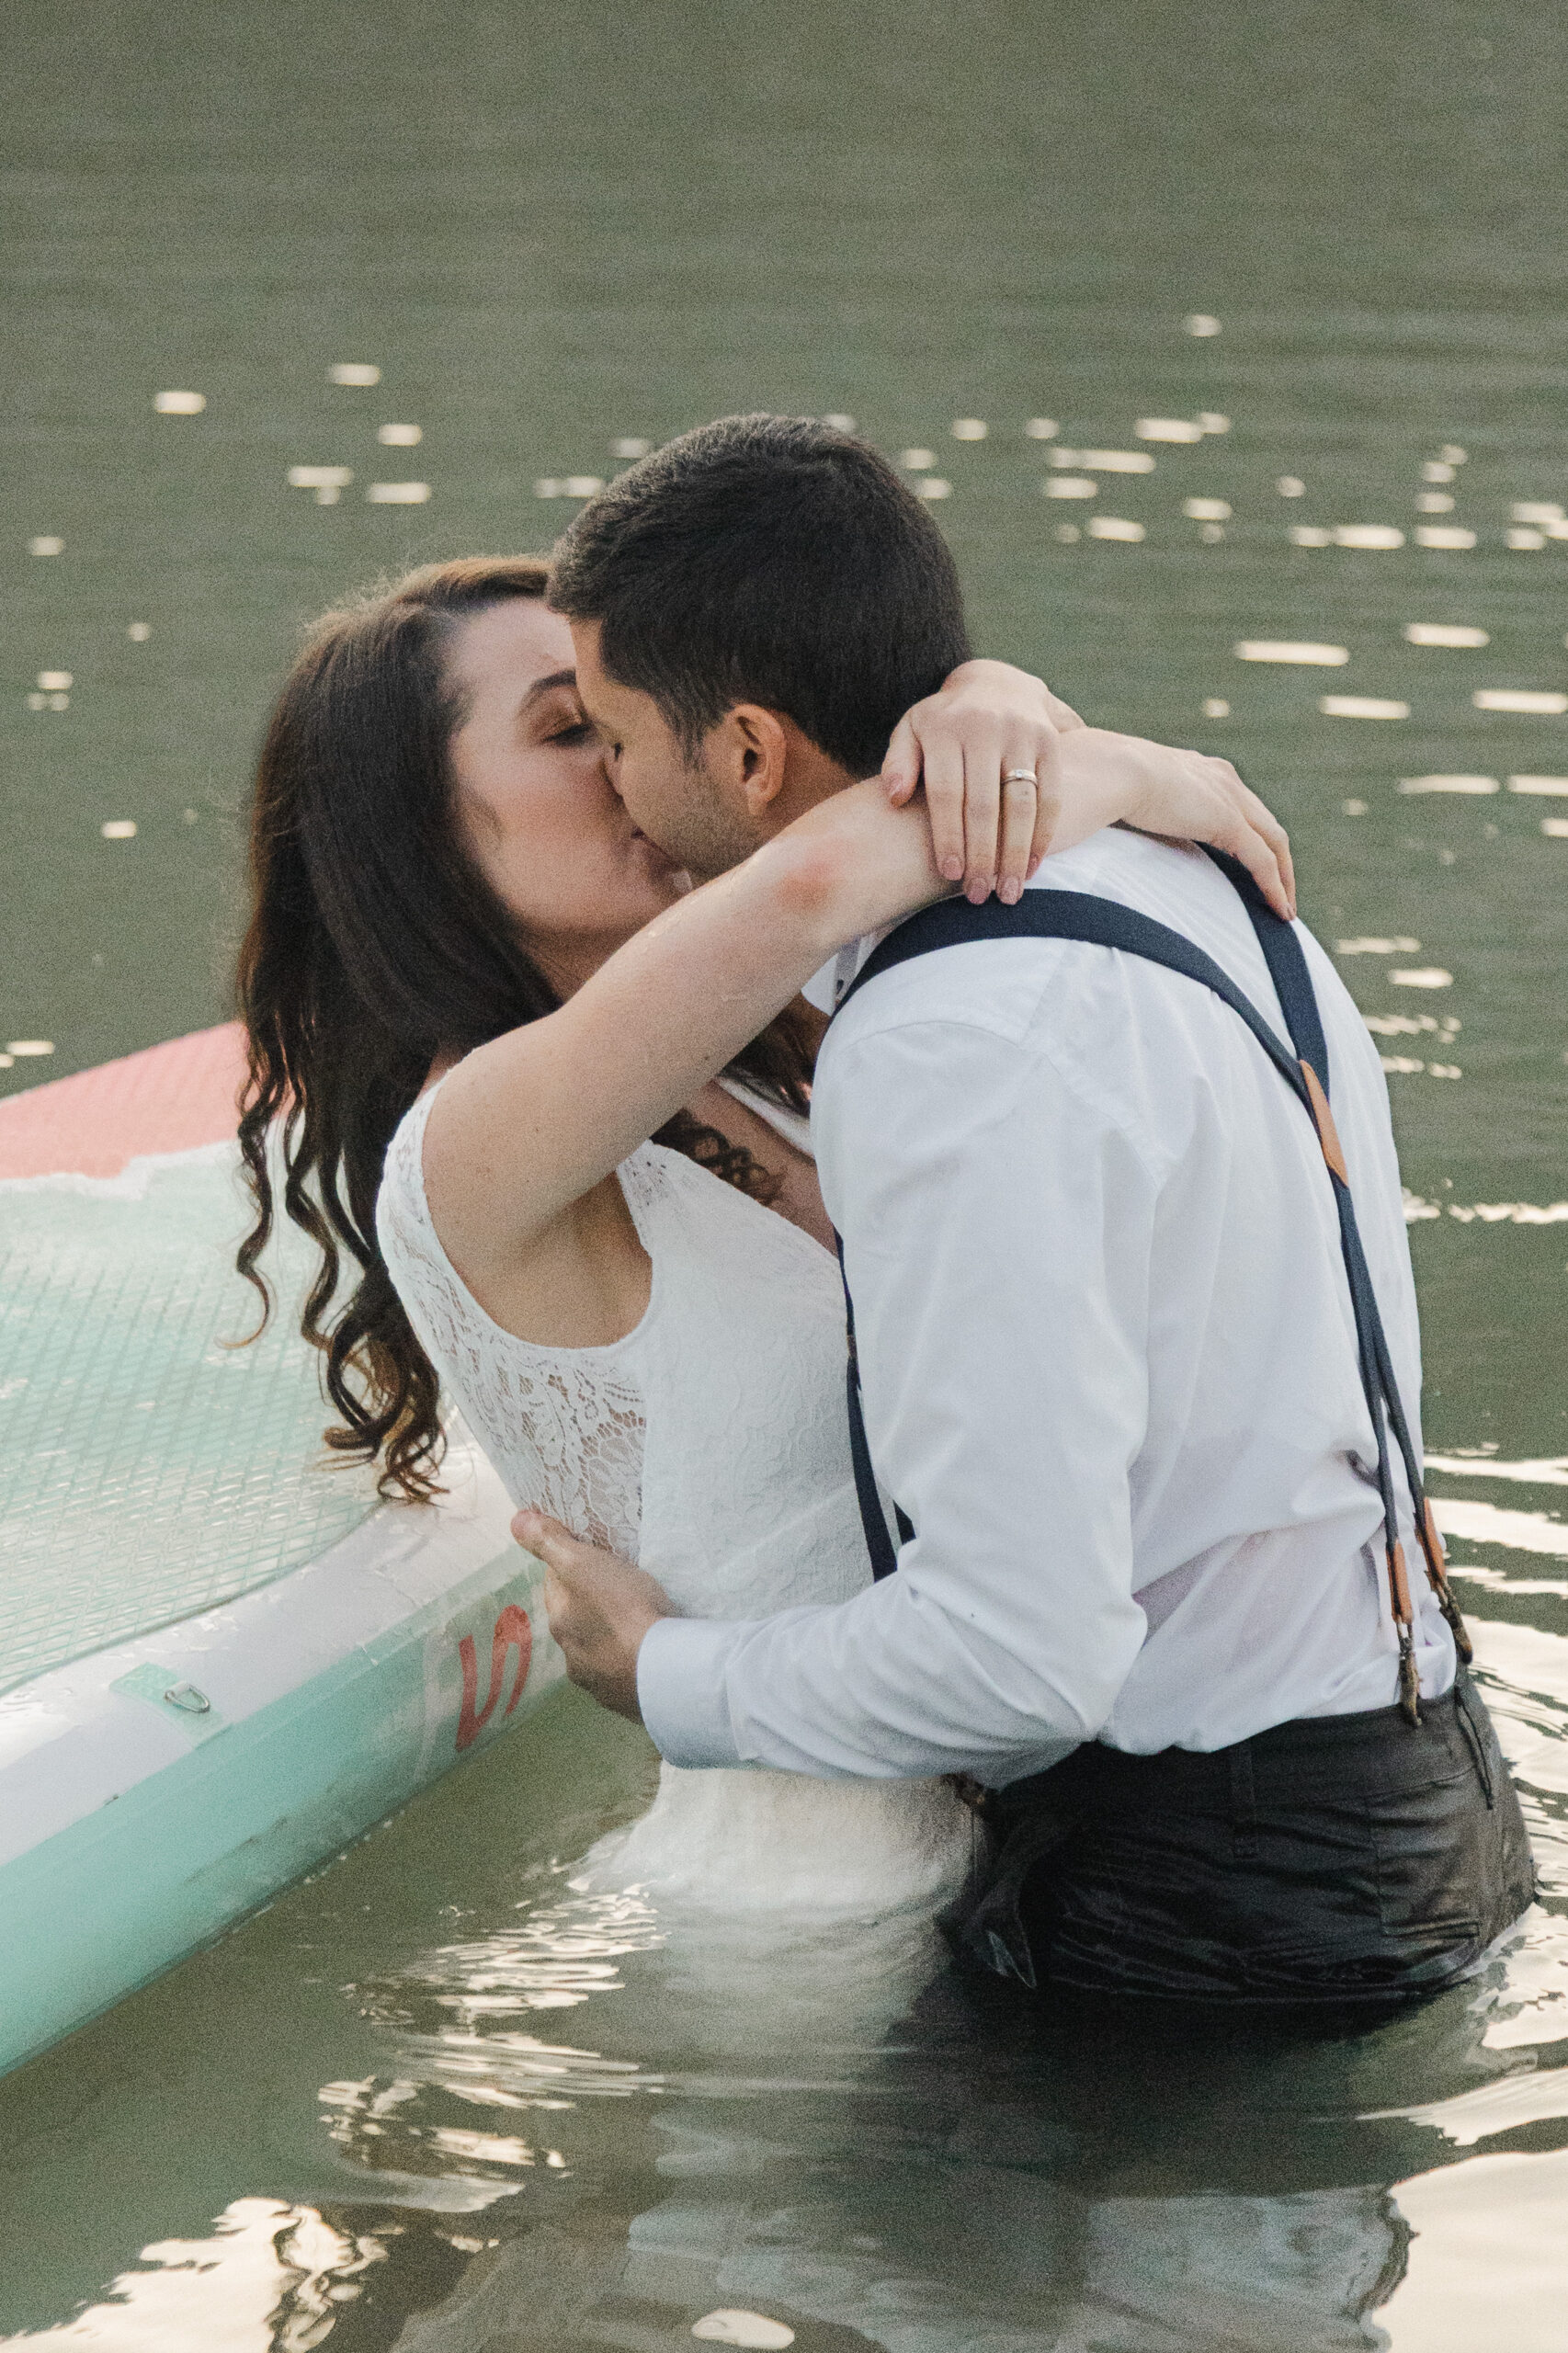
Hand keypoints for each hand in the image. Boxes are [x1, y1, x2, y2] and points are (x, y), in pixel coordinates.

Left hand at [512, 1508, 674, 1721]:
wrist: (664, 1670)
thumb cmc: (623, 1610)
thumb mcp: (584, 1564)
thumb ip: (551, 1542)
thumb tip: (516, 1521)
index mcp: (559, 1622)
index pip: (555, 1585)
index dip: (572, 1566)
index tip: (594, 1557)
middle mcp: (571, 1656)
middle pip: (576, 1618)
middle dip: (591, 1603)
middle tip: (621, 1587)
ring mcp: (598, 1682)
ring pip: (598, 1650)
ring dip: (609, 1637)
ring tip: (637, 1623)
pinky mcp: (626, 1700)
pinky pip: (622, 1675)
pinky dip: (629, 1663)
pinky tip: (646, 1655)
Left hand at [882, 659, 1082, 906]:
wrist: (998, 683)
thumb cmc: (943, 723)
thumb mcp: (912, 730)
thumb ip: (898, 762)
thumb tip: (893, 798)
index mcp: (946, 728)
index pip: (947, 792)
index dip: (949, 836)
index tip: (950, 873)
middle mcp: (987, 728)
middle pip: (985, 804)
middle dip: (982, 856)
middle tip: (978, 895)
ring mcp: (1023, 735)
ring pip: (1021, 804)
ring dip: (1016, 854)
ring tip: (1008, 893)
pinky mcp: (1051, 744)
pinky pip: (1051, 797)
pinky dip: (1043, 835)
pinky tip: (1033, 867)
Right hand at [1054, 729, 1295, 919]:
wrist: (1103, 769)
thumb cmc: (1093, 779)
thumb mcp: (1114, 791)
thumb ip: (1121, 805)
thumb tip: (1092, 821)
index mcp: (1195, 768)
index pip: (1234, 803)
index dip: (1246, 833)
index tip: (1248, 863)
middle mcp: (1219, 777)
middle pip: (1263, 821)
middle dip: (1276, 857)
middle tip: (1280, 890)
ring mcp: (1227, 797)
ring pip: (1273, 841)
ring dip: (1283, 876)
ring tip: (1284, 908)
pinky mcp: (1226, 820)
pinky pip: (1261, 859)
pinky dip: (1274, 885)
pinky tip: (1280, 910)